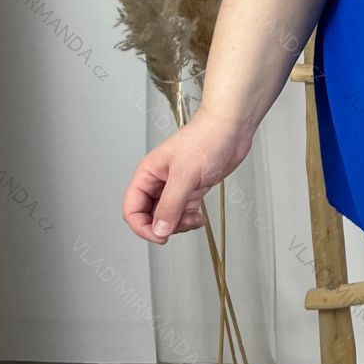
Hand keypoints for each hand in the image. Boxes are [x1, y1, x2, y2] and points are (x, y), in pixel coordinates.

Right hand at [122, 105, 255, 244]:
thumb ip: (170, 205)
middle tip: (181, 224)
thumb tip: (159, 230)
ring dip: (179, 224)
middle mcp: (158, 181)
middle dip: (164, 226)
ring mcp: (175, 186)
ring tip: (194, 219)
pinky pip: (183, 213)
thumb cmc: (206, 138)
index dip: (141, 226)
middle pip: (148, 217)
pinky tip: (199, 219)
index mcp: (148, 173)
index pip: (131, 209)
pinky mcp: (191, 189)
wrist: (232, 128)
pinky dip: (189, 220)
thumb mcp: (185, 174)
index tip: (160, 234)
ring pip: (167, 217)